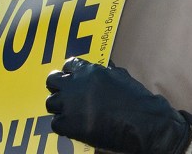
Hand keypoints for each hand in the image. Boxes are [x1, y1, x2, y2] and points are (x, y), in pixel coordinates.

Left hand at [45, 57, 190, 153]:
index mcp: (89, 71)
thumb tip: (102, 71)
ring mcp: (70, 104)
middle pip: (52, 80)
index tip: (72, 80)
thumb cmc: (136, 99)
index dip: (70, 73)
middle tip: (66, 96)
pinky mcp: (68, 124)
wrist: (141, 121)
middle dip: (58, 87)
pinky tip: (75, 127)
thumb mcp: (121, 76)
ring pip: (50, 103)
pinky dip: (64, 126)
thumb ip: (105, 73)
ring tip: (70, 113)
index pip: (69, 65)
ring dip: (59, 107)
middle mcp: (76, 84)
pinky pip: (56, 123)